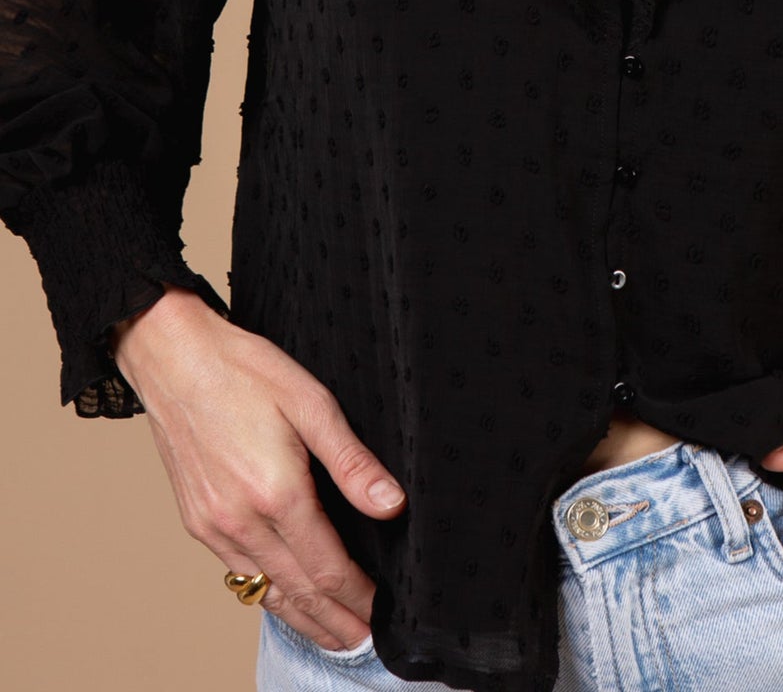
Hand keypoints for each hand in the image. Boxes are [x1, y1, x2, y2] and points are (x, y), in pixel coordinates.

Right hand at [110, 286, 406, 650]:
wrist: (174, 358)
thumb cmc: (244, 370)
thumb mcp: (311, 402)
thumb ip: (352, 461)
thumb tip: (391, 505)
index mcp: (275, 494)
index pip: (326, 567)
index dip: (357, 596)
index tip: (381, 612)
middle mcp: (240, 522)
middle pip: (297, 592)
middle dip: (335, 621)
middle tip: (364, 642)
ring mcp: (213, 526)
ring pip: (264, 591)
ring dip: (301, 617)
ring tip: (333, 634)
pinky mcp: (196, 521)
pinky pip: (237, 573)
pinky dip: (266, 594)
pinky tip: (283, 597)